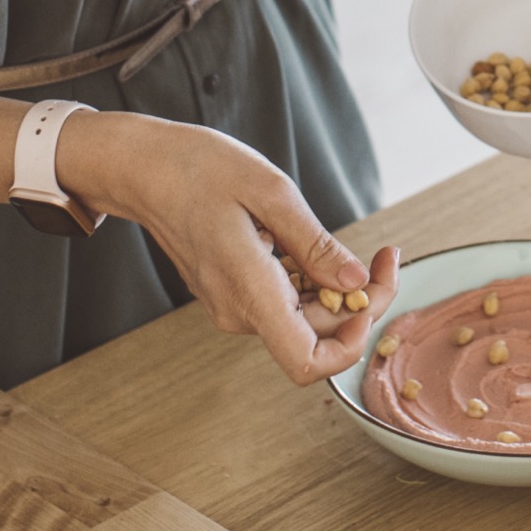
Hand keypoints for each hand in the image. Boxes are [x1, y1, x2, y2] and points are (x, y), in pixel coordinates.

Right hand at [59, 112, 399, 384]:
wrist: (145, 167)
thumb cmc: (198, 169)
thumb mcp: (270, 191)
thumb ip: (315, 245)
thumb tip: (356, 283)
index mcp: (248, 291)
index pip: (306, 363)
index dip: (351, 343)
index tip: (372, 295)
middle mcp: (238, 311)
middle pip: (316, 336)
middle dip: (360, 302)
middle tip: (385, 256)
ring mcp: (232, 305)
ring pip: (303, 320)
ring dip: (337, 293)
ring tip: (359, 250)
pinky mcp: (231, 293)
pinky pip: (283, 302)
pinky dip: (311, 283)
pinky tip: (314, 248)